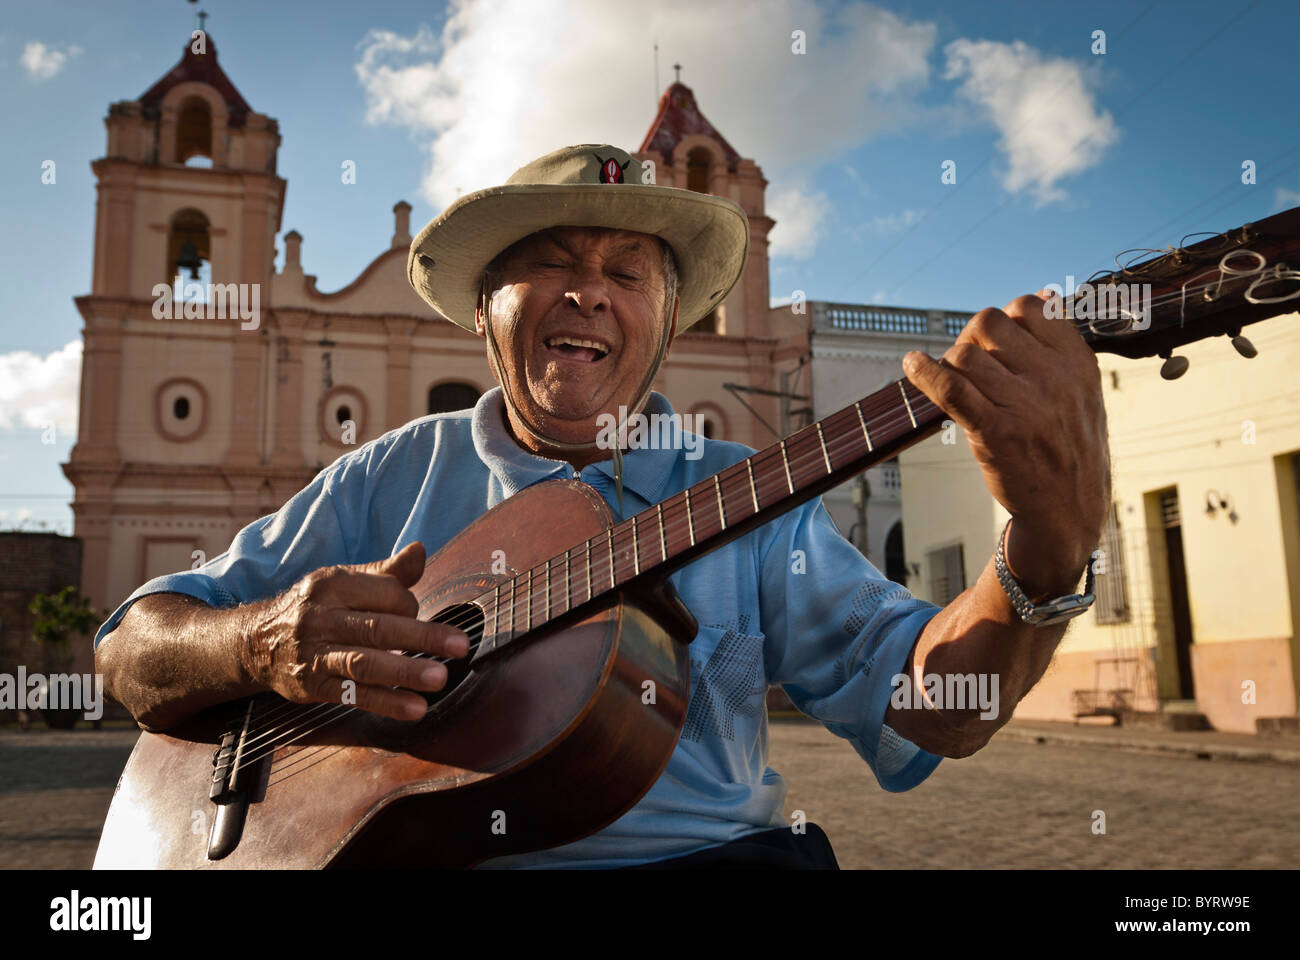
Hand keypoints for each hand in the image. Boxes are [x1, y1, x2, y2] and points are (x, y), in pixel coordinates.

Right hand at [239, 542, 469, 720]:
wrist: (255, 642)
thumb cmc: (315, 608)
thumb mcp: (343, 581)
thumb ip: (386, 572)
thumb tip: (420, 550)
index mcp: (333, 584)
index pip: (385, 594)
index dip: (412, 607)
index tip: (421, 617)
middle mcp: (321, 617)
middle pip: (379, 627)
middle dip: (423, 637)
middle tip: (460, 647)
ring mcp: (314, 653)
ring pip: (364, 663)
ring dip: (404, 672)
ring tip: (439, 679)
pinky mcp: (311, 686)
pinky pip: (352, 696)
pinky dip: (385, 703)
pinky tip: (414, 709)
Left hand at [902, 292, 1111, 598]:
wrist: (1068, 513)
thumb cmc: (1067, 449)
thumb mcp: (1082, 393)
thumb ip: (1060, 348)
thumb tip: (1043, 295)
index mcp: (1077, 362)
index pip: (1027, 307)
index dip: (1002, 321)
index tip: (994, 346)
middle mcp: (1054, 378)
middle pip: (988, 324)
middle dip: (969, 340)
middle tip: (968, 368)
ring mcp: (1025, 404)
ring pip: (964, 355)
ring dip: (950, 367)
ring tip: (956, 390)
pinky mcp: (996, 432)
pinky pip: (950, 386)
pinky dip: (923, 372)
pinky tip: (912, 365)